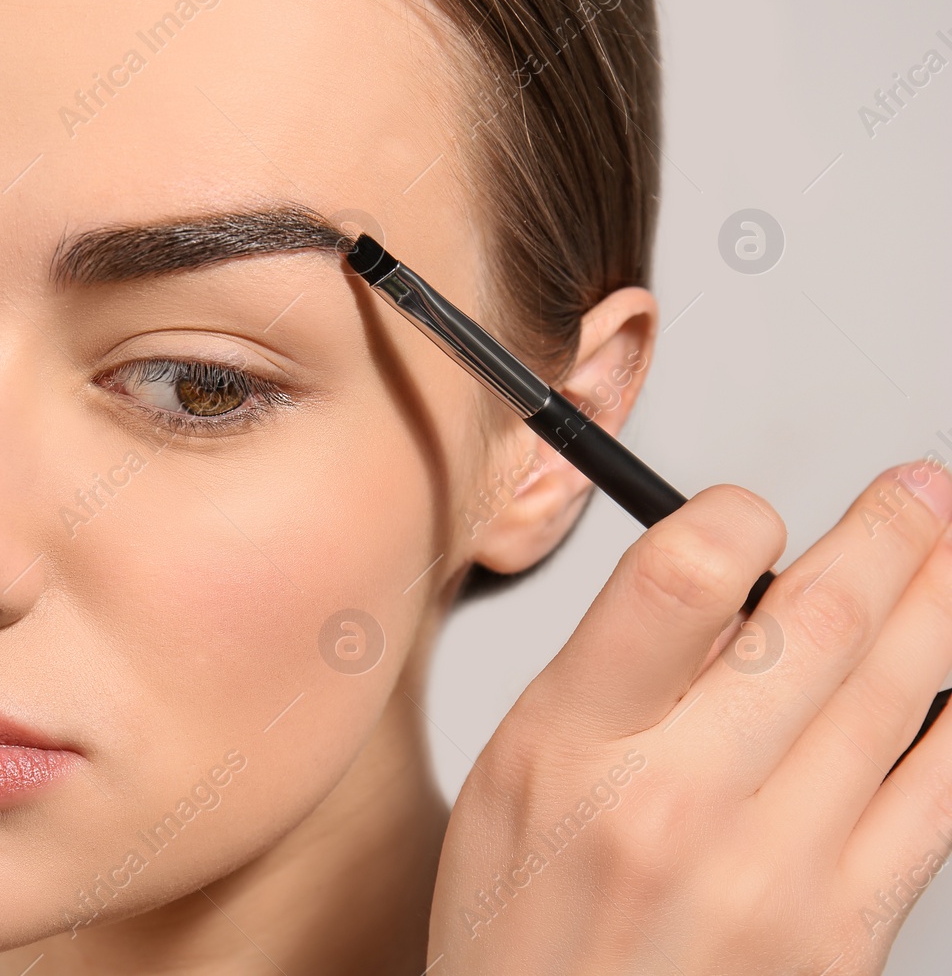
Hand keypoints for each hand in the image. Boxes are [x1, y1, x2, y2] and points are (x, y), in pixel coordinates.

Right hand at [427, 460, 951, 973]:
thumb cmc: (522, 929)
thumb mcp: (510, 778)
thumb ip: (608, 678)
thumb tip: (719, 586)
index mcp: (572, 746)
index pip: (678, 577)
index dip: (738, 515)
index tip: (756, 511)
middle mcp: (676, 801)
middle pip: (817, 623)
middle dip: (891, 534)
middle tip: (921, 487)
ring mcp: (777, 872)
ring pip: (899, 698)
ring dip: (945, 602)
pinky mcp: (845, 935)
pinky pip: (937, 799)